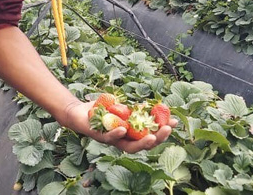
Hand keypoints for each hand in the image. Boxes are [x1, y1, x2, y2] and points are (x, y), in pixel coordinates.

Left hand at [60, 100, 177, 153]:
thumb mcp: (121, 108)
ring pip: (129, 147)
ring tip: (152, 137)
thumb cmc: (101, 111)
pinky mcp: (99, 136)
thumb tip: (152, 106)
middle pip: (143, 145)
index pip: (150, 136)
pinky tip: (123, 129)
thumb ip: (134, 109)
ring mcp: (112, 140)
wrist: (78, 111)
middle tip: (167, 129)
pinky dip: (116, 134)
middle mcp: (123, 140)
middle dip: (158, 138)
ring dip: (142, 142)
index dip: (162, 131)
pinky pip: (109, 138)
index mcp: (130, 134)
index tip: (174, 122)